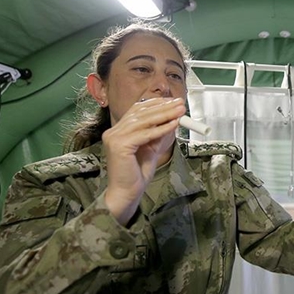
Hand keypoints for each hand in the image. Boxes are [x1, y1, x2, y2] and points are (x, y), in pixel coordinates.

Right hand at [102, 98, 185, 224]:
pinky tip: (173, 125)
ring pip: (143, 121)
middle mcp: (113, 131)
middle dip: (163, 107)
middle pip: (141, 112)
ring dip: (164, 114)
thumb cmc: (137, 173)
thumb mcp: (151, 148)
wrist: (127, 192)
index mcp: (119, 130)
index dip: (156, 103)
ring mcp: (114, 137)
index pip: (137, 109)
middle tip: (180, 104)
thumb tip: (174, 118)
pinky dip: (160, 129)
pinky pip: (144, 134)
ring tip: (180, 111)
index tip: (174, 101)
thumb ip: (158, 133)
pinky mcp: (119, 145)